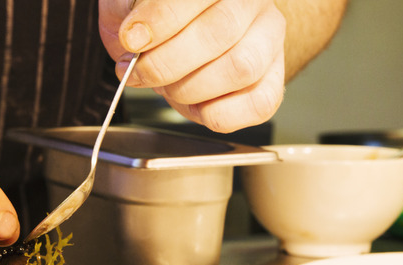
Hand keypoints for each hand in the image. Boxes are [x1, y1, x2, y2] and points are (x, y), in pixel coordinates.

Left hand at [99, 0, 285, 132]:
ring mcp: (269, 41)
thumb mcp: (133, 1)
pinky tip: (195, 104)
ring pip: (241, 68)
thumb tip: (134, 34)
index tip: (130, 41)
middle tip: (138, 72)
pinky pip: (259, 105)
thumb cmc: (160, 16)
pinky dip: (217, 115)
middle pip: (220, 32)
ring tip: (166, 87)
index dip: (159, 21)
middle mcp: (252, 3)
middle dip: (166, 63)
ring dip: (189, 89)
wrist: (186, 32)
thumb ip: (130, 9)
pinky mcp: (273, 80)